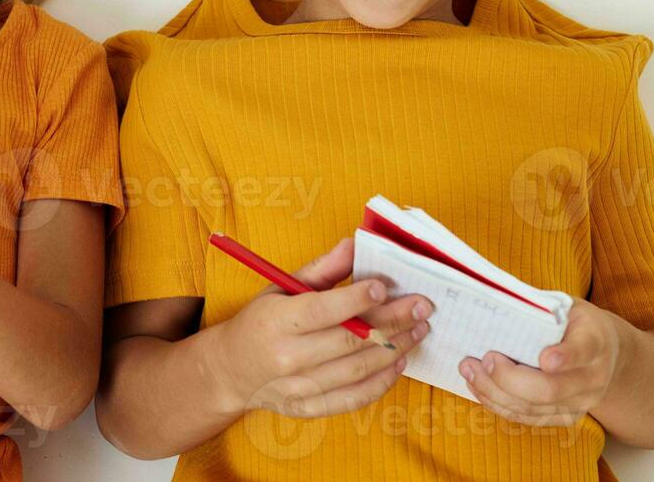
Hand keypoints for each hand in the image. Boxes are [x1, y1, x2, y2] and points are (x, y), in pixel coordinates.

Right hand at [205, 237, 431, 419]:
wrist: (231, 370)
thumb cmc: (261, 322)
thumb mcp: (280, 288)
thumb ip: (321, 269)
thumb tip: (353, 245)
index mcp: (276, 321)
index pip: (322, 310)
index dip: (356, 299)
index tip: (384, 287)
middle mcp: (286, 357)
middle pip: (350, 341)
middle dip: (393, 322)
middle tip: (422, 306)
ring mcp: (299, 387)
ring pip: (358, 370)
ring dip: (396, 349)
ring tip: (418, 330)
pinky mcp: (309, 408)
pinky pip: (354, 398)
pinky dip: (382, 381)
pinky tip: (399, 361)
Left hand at [460, 298, 622, 425]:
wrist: (606, 353)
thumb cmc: (575, 322)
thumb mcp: (567, 305)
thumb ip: (540, 308)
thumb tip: (492, 301)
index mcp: (595, 341)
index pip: (583, 350)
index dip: (565, 357)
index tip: (544, 359)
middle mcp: (592, 378)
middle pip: (550, 389)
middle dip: (510, 378)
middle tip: (485, 358)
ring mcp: (580, 403)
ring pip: (534, 408)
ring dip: (495, 391)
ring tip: (469, 370)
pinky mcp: (566, 417)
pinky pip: (529, 418)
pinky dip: (498, 404)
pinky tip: (479, 387)